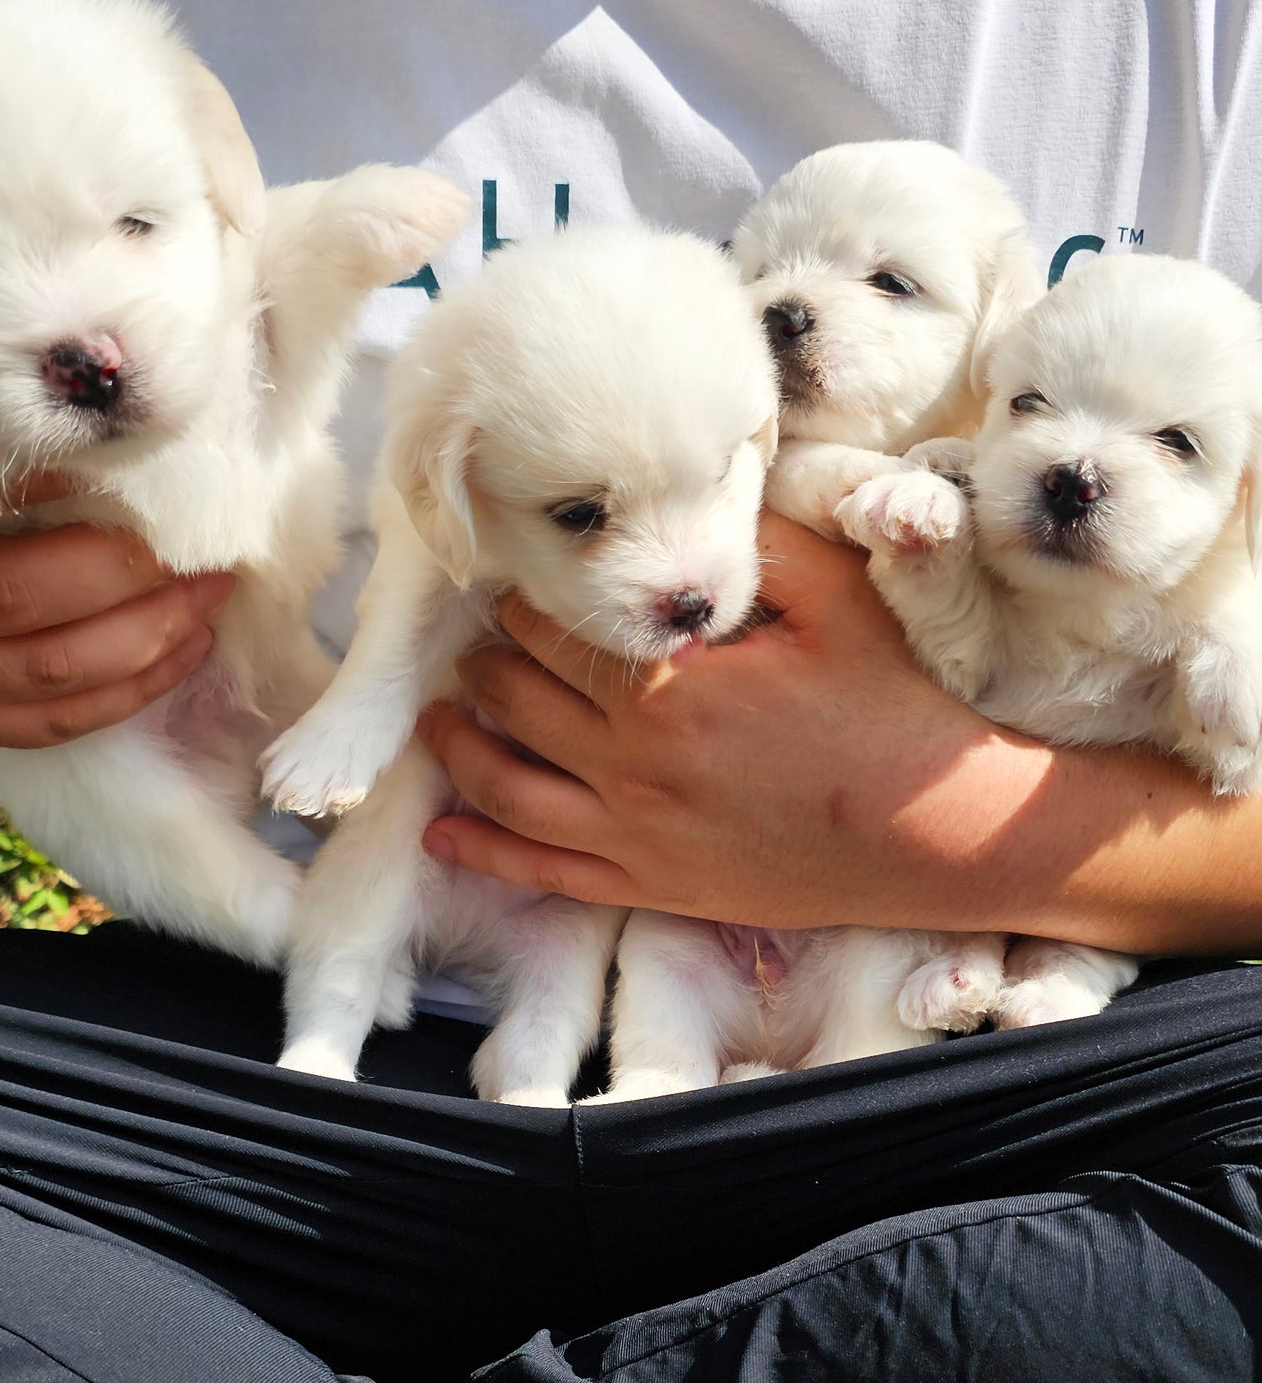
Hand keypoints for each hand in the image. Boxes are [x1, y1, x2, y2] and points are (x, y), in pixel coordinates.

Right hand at [0, 463, 232, 747]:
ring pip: (47, 695)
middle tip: (210, 566)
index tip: (158, 519)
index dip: (91, 564)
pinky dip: (118, 701)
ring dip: (146, 658)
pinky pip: (38, 729)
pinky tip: (175, 658)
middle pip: (35, 650)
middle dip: (141, 611)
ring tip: (206, 608)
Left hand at [415, 511, 1253, 949]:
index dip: (525, 598)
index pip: (554, 631)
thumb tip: (696, 495)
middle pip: (515, 702)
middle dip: (483, 663)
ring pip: (508, 790)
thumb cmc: (895, 709)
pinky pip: (545, 875)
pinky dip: (483, 856)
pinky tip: (443, 837)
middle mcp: (632, 767)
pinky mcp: (654, 887)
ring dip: (459, 749)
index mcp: (668, 689)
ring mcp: (637, 837)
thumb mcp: (837, 599)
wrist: (944, 835)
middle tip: (475, 637)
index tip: (518, 577)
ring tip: (437, 718)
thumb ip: (756, 543)